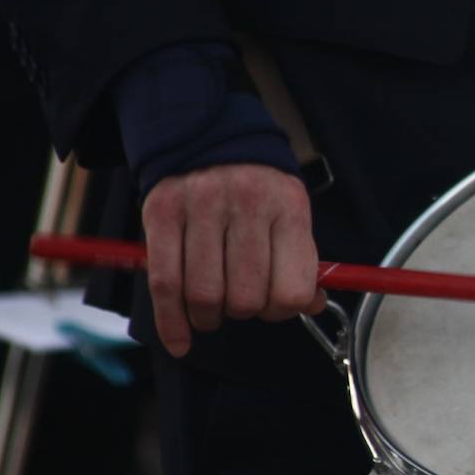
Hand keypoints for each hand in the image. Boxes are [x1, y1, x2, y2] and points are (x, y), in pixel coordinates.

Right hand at [141, 163, 325, 356]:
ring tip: (211, 312)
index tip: (274, 307)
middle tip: (240, 303)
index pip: (292, 290)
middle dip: (244, 313)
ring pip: (205, 296)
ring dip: (209, 318)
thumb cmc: (257, 187)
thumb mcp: (291, 214)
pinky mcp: (161, 213)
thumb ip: (302, 261)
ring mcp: (201, 208)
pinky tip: (180, 339)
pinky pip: (164, 285)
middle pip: (246, 298)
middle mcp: (246, 205)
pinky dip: (171, 323)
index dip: (283, 311)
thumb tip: (312, 306)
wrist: (208, 135)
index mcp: (288, 208)